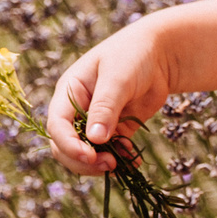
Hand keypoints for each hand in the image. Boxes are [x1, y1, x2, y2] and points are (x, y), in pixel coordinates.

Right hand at [45, 23, 171, 176]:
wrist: (160, 53)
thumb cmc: (133, 55)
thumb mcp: (117, 78)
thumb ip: (105, 108)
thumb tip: (94, 140)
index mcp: (69, 93)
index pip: (57, 126)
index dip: (69, 145)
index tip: (91, 156)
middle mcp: (77, 110)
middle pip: (66, 146)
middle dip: (84, 160)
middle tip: (110, 164)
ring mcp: (96, 122)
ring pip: (87, 154)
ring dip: (101, 164)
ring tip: (124, 164)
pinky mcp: (116, 129)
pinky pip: (112, 151)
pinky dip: (121, 160)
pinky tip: (134, 161)